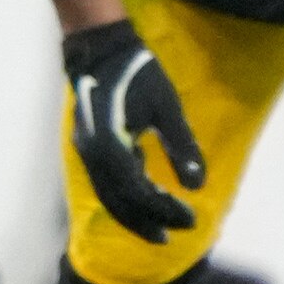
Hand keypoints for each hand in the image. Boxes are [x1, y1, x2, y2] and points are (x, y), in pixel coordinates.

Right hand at [64, 18, 205, 241]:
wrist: (98, 47)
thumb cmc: (137, 72)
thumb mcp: (167, 107)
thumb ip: (181, 146)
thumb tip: (197, 186)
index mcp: (111, 147)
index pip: (139, 193)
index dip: (165, 210)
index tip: (192, 220)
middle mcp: (92, 155)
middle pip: (118, 203)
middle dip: (146, 222)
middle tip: (173, 236)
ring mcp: (86, 151)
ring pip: (108, 196)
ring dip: (133, 215)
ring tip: (158, 228)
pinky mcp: (87, 146)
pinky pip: (104, 183)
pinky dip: (123, 198)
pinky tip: (141, 199)